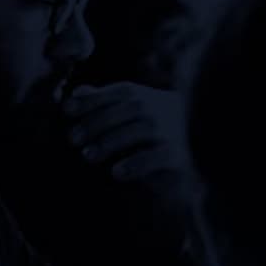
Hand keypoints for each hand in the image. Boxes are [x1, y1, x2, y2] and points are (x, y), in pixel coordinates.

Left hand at [64, 83, 192, 190]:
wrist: (198, 152)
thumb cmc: (156, 131)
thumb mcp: (132, 113)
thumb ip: (106, 102)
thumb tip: (77, 92)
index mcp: (147, 97)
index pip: (119, 93)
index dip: (93, 99)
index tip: (67, 110)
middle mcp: (161, 109)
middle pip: (128, 108)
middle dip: (97, 121)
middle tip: (73, 139)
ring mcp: (172, 131)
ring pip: (140, 130)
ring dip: (110, 141)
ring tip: (88, 156)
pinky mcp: (179, 155)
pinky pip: (156, 157)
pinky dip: (135, 163)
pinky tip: (116, 172)